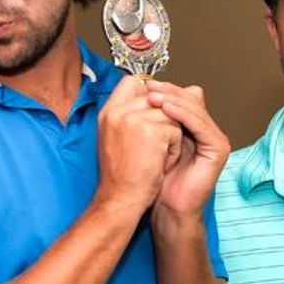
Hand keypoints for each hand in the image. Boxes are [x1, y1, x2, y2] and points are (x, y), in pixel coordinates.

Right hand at [96, 75, 180, 217]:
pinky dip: (173, 150)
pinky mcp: (150, 131)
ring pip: (170, 114)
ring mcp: (132, 119)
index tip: (153, 117)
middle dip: (164, 120)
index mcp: (108, 112)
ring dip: (170, 136)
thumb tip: (167, 96)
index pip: (132, 82)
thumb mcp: (122, 139)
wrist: (120, 200)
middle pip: (157, 97)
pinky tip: (159, 163)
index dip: (150, 95)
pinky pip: (175, 131)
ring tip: (156, 156)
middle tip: (154, 146)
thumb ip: (138, 114)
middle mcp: (117, 112)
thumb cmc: (123, 176)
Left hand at [145, 80, 229, 220]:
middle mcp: (206, 130)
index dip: (164, 89)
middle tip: (148, 85)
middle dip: (168, 91)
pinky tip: (166, 109)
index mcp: (192, 127)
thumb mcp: (149, 143)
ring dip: (173, 99)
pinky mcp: (218, 149)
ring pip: (195, 109)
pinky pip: (201, 125)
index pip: (181, 99)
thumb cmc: (155, 179)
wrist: (167, 208)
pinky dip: (183, 115)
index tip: (142, 84)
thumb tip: (138, 94)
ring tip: (153, 95)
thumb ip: (149, 121)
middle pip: (190, 100)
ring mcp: (215, 139)